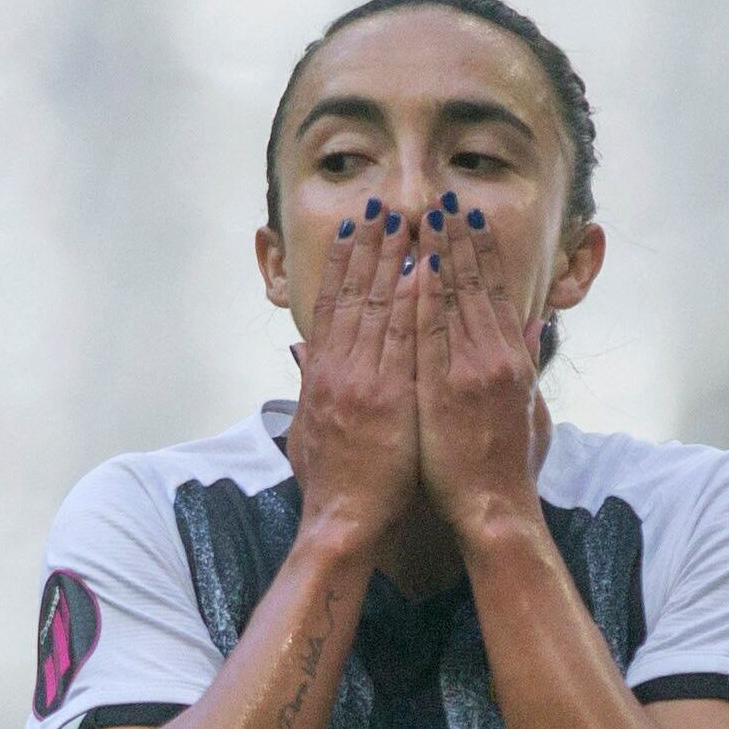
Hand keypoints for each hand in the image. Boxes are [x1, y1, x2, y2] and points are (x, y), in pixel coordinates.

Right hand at [288, 200, 421, 551]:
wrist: (342, 524)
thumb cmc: (334, 486)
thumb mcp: (308, 430)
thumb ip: (309, 388)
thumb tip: (303, 358)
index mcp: (321, 376)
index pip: (333, 306)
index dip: (345, 263)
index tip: (356, 228)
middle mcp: (338, 371)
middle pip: (354, 295)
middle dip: (369, 247)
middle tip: (382, 205)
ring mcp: (363, 382)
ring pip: (379, 308)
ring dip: (393, 261)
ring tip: (406, 220)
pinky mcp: (388, 398)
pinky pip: (404, 341)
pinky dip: (413, 303)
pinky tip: (424, 272)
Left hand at [411, 194, 552, 539]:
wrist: (494, 510)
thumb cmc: (508, 468)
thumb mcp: (529, 409)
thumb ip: (526, 364)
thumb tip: (531, 324)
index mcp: (510, 361)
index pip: (492, 292)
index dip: (478, 252)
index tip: (464, 218)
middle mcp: (492, 358)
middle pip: (471, 285)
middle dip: (455, 240)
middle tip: (441, 199)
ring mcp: (468, 371)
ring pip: (450, 300)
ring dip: (435, 255)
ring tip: (422, 216)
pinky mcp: (443, 389)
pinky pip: (429, 332)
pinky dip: (421, 296)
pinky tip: (411, 266)